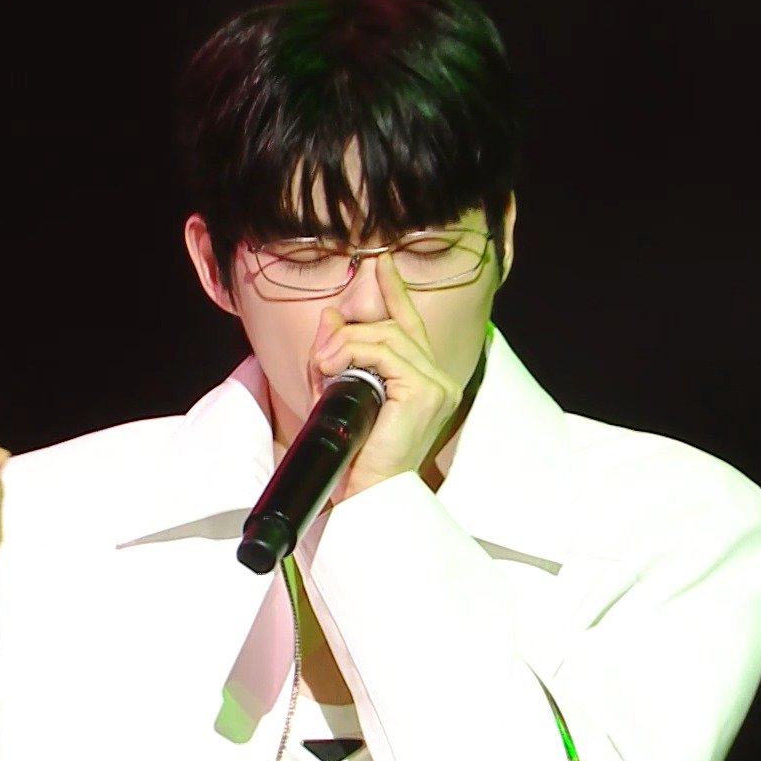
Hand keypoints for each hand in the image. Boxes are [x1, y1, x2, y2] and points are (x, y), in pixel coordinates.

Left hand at [309, 256, 464, 502]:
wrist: (365, 496)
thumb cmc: (355, 456)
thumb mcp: (341, 393)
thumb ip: (340, 353)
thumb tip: (330, 316)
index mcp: (425, 381)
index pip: (410, 325)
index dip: (395, 291)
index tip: (380, 263)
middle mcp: (439, 380)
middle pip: (393, 326)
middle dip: (349, 333)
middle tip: (321, 356)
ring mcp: (437, 385)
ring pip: (387, 336)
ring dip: (344, 346)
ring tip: (322, 368)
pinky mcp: (426, 392)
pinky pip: (385, 352)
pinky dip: (352, 353)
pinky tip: (333, 368)